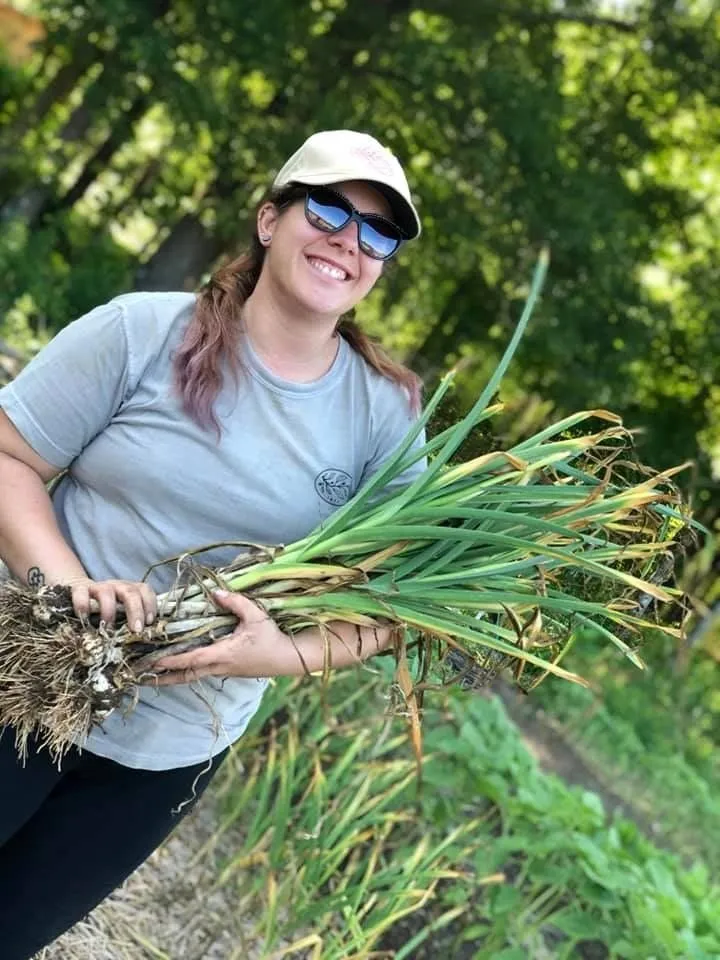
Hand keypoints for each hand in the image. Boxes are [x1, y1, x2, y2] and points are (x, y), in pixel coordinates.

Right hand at [64, 577, 156, 632]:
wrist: (78, 594)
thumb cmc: (105, 611)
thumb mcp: (121, 616)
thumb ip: (132, 626)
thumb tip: (147, 650)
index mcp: (129, 591)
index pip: (144, 590)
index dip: (150, 604)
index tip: (150, 622)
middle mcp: (116, 586)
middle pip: (130, 592)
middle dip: (136, 610)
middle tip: (136, 630)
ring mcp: (97, 587)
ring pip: (106, 591)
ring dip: (109, 610)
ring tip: (108, 627)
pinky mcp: (78, 589)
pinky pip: (81, 592)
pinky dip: (82, 605)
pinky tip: (83, 618)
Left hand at [150, 591, 284, 684]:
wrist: (288, 657)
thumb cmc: (272, 637)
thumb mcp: (256, 615)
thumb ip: (235, 602)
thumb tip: (215, 592)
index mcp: (224, 654)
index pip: (192, 659)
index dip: (172, 660)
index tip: (153, 660)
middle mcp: (220, 666)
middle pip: (187, 675)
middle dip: (164, 677)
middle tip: (143, 677)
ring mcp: (224, 670)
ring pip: (193, 676)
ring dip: (173, 676)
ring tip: (154, 675)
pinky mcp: (229, 670)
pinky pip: (202, 672)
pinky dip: (187, 671)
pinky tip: (180, 666)